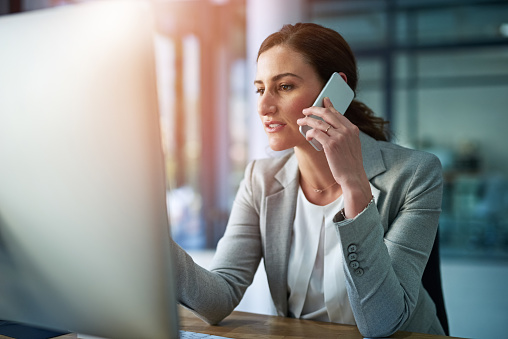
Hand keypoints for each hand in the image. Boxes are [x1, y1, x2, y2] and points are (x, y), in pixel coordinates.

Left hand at [297, 97, 371, 217]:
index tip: (322, 100)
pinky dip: (309, 133)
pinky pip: (316, 133)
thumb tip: (333, 128)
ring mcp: (339, 137)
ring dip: (307, 120)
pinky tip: (307, 136)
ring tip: (300, 122)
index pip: (337, 113)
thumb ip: (345, 134)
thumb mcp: (352, 145)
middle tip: (305, 110)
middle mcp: (346, 130)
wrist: (353, 177)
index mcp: (352, 129)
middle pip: (327, 113)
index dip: (328, 106)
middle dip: (314, 109)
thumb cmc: (350, 164)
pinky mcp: (330, 145)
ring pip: (319, 122)